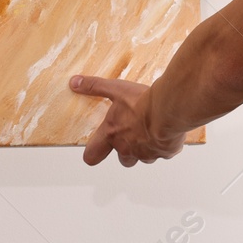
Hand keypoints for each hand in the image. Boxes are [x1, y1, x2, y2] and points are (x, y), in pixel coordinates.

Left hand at [71, 75, 186, 165]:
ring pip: (144, 157)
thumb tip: (75, 83)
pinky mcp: (164, 153)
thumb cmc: (142, 102)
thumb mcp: (115, 89)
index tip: (95, 150)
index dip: (93, 153)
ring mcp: (146, 153)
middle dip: (126, 150)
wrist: (168, 110)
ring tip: (152, 129)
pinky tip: (167, 129)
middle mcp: (127, 148)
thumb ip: (94, 87)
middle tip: (131, 133)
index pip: (93, 154)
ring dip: (146, 147)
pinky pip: (163, 152)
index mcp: (112, 134)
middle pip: (123, 160)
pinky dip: (165, 144)